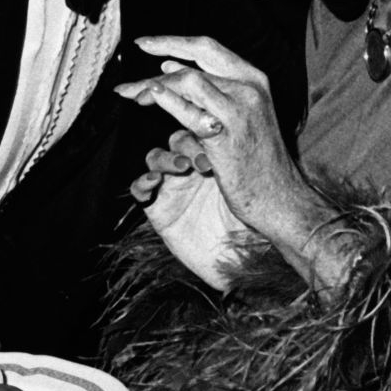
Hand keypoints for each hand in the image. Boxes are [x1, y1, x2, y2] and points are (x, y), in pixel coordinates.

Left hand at [117, 36, 361, 295]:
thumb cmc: (257, 159)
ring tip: (132, 95)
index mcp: (253, 79)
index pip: (208, 47)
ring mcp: (239, 112)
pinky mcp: (227, 138)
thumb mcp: (240, 114)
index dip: (174, 41)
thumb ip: (209, 90)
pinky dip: (168, 101)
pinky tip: (150, 98)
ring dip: (154, 85)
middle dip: (163, 47)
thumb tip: (168, 66)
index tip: (146, 43)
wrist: (280, 198)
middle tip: (135, 53)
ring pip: (189, 81)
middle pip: (198, 57)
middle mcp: (249, 89)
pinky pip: (191, 113)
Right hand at [131, 129, 247, 289]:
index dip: (204, 132)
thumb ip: (240, 163)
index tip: (218, 139)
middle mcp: (191, 169)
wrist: (240, 261)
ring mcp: (173, 187)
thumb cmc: (251, 224)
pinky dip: (142, 182)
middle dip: (189, 145)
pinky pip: (139, 188)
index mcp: (214, 159)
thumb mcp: (249, 190)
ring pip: (156, 157)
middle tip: (206, 161)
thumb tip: (244, 129)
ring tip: (182, 167)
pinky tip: (153, 182)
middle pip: (177, 140)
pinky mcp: (157, 208)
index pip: (200, 131)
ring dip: (165, 159)